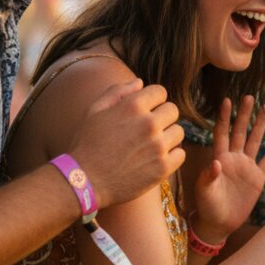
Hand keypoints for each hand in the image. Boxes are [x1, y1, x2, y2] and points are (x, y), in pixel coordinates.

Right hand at [72, 79, 184, 207]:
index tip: (146, 110)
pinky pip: (180, 153)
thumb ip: (117, 92)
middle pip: (172, 110)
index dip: (153, 100)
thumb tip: (140, 82)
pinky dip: (171, 156)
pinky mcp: (163, 167)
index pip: (160, 92)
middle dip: (162, 117)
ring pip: (179, 132)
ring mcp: (158, 146)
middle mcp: (149, 124)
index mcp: (133, 106)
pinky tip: (155, 158)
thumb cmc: (87, 144)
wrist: (83, 182)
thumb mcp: (95, 111)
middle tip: (147, 130)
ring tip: (150, 145)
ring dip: (167, 136)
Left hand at [192, 97, 264, 242]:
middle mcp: (234, 158)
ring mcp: (247, 166)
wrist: (220, 223)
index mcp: (219, 158)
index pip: (222, 133)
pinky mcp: (258, 177)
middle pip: (240, 132)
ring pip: (255, 141)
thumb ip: (209, 177)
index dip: (224, 117)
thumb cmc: (207, 206)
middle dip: (244, 115)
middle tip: (249, 97)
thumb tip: (216, 163)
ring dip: (260, 126)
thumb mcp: (204, 192)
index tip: (227, 100)